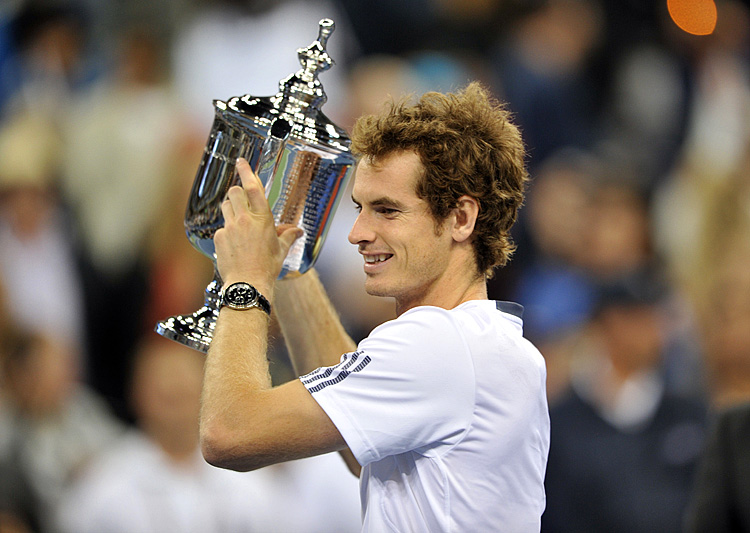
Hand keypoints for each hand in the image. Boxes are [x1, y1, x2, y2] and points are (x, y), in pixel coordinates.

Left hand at [214, 158, 302, 295]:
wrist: (248, 284)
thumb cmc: (267, 267)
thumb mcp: (281, 250)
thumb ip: (288, 236)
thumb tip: (298, 231)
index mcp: (262, 219)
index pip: (253, 188)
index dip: (247, 171)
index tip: (242, 162)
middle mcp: (244, 219)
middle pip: (234, 192)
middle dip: (237, 191)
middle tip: (241, 198)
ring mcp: (229, 228)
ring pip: (225, 206)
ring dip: (231, 207)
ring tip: (238, 220)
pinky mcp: (218, 238)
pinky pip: (221, 227)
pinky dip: (227, 230)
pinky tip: (233, 243)